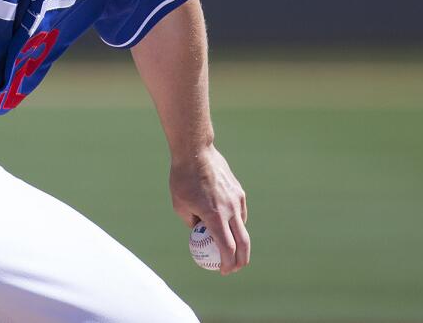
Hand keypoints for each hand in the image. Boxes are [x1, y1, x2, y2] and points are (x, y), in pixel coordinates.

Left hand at [169, 145, 249, 274]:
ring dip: (238, 240)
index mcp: (214, 216)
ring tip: (227, 245)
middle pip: (243, 243)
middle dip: (241, 260)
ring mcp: (237, 200)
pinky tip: (226, 222)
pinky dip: (236, 222)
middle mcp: (230, 210)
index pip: (227, 248)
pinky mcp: (239, 192)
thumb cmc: (182, 179)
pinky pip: (241, 212)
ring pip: (243, 227)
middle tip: (234, 268)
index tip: (224, 271)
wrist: (195, 152)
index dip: (228, 264)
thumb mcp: (179, 205)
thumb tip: (198, 233)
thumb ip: (191, 222)